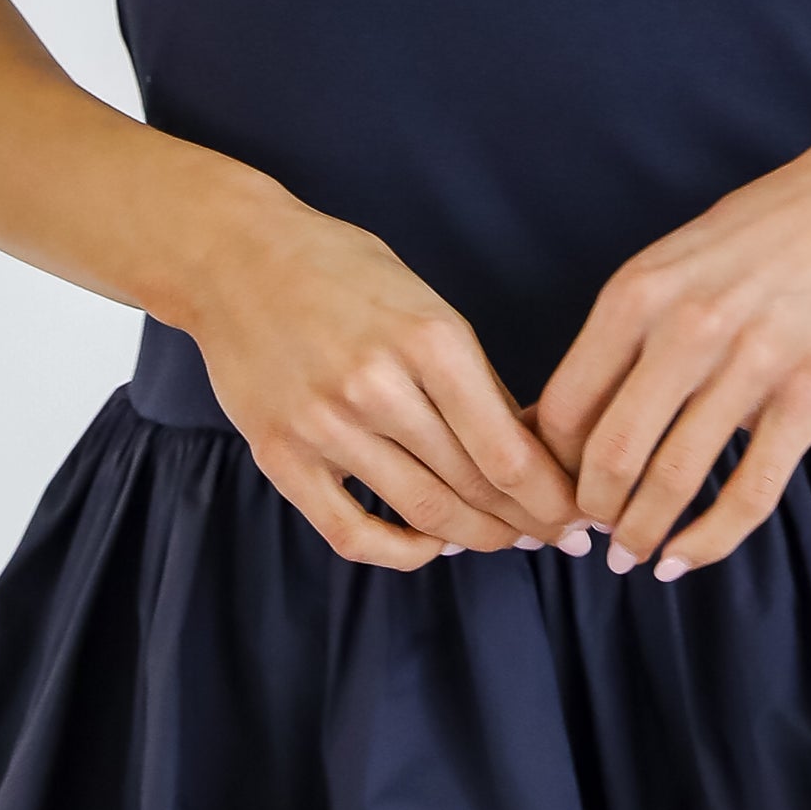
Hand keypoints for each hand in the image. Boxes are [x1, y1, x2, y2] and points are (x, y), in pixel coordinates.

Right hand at [185, 187, 588, 570]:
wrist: (233, 257)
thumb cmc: (340, 271)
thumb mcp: (426, 303)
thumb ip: (472, 376)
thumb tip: (528, 450)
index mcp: (430, 339)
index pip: (509, 452)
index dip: (553, 498)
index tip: (577, 512)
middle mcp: (379, 386)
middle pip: (475, 488)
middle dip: (527, 522)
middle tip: (555, 536)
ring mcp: (326, 425)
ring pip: (423, 514)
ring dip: (475, 538)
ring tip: (503, 540)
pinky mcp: (281, 454)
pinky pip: (351, 532)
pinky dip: (400, 552)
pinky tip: (428, 546)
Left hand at [533, 136, 810, 577]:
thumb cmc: (754, 240)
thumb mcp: (669, 263)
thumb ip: (619, 335)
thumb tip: (555, 420)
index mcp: (637, 294)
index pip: (564, 407)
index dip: (550, 465)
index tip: (555, 489)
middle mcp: (688, 329)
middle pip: (611, 453)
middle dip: (591, 510)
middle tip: (590, 533)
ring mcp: (753, 364)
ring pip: (675, 479)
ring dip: (643, 532)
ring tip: (633, 553)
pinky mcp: (810, 397)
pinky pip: (749, 491)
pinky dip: (709, 540)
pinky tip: (685, 557)